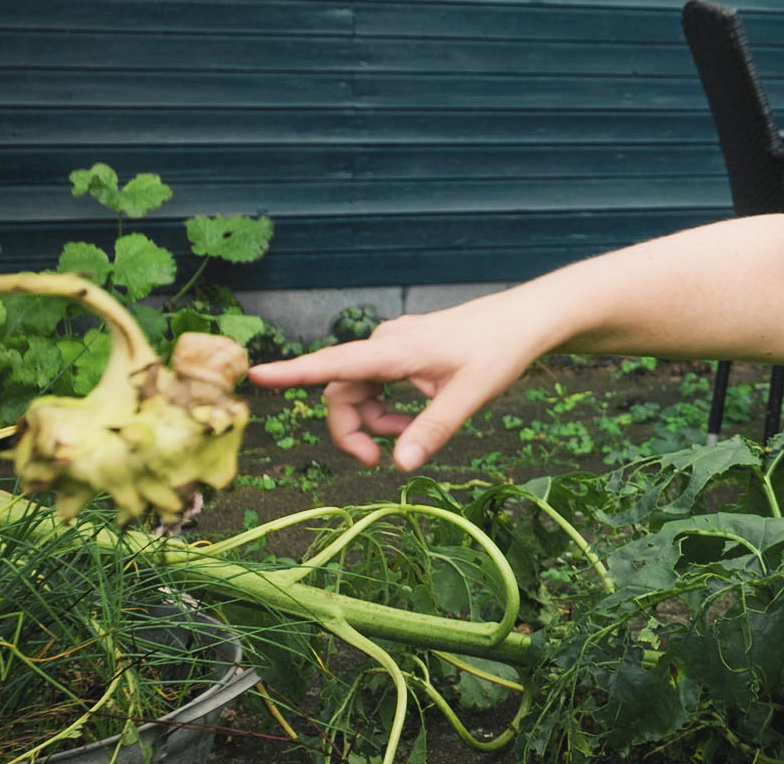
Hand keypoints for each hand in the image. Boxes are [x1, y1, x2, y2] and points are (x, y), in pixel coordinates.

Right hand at [247, 292, 545, 470]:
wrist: (526, 318)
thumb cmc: (500, 350)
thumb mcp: (470, 395)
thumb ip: (433, 430)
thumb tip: (400, 465)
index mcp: (395, 349)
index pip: (334, 363)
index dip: (294, 373)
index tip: (257, 375)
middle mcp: (386, 342)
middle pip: (343, 390)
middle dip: (352, 429)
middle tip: (376, 461)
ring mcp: (394, 344)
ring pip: (360, 390)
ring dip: (375, 421)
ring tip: (412, 437)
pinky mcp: (404, 350)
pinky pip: (378, 384)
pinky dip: (388, 408)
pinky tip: (418, 418)